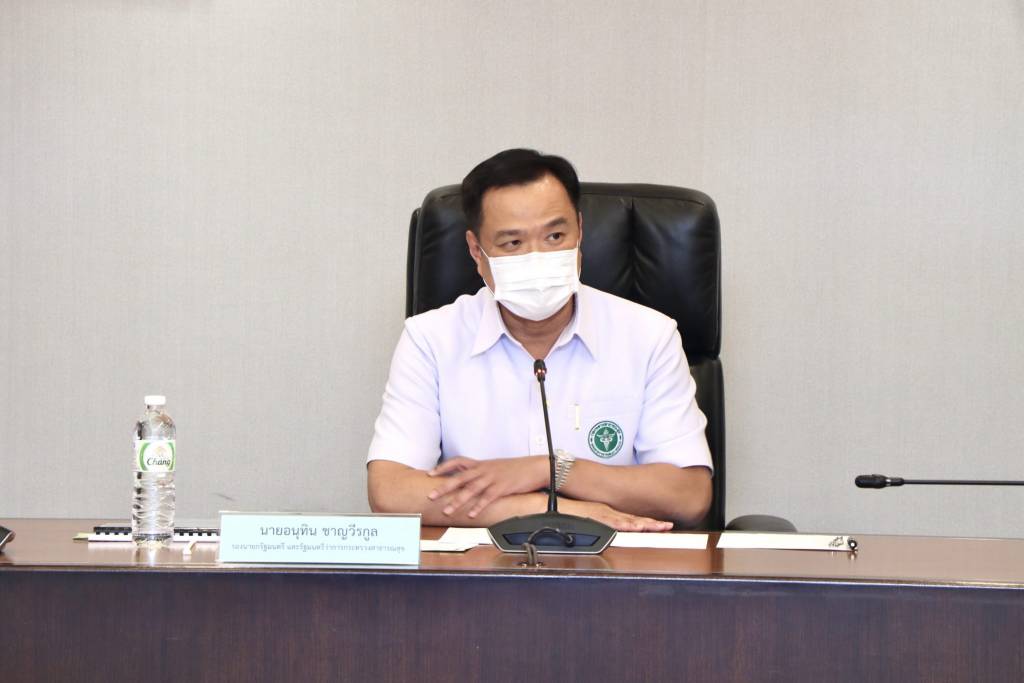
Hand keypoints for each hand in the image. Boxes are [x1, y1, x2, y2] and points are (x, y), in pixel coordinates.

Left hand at [427, 456, 547, 518]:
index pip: (458, 461)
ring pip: (471, 489)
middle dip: (444, 487)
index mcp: (481, 464)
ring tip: (447, 510)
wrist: (534, 467)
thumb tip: (467, 480)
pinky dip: (478, 506)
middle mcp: (484, 470)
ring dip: (458, 500)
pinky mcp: (502, 487)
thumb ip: (480, 472)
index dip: (443, 467)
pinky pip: (488, 497)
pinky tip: (471, 514)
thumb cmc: (515, 468)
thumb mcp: (495, 467)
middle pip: (460, 477)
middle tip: (431, 496)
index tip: (430, 474)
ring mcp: (493, 478)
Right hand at [559, 498, 673, 531]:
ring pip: (628, 520)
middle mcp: (606, 513)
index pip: (629, 520)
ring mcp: (602, 514)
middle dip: (653, 524)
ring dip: (645, 524)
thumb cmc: (562, 511)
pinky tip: (637, 527)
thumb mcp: (581, 520)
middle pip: (634, 520)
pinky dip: (627, 525)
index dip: (646, 524)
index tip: (660, 527)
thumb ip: (592, 526)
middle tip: (668, 526)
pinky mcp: (594, 516)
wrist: (547, 501)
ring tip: (661, 527)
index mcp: (605, 515)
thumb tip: (600, 535)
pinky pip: (614, 522)